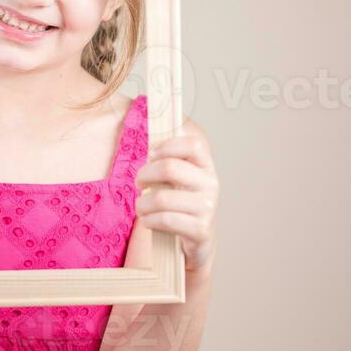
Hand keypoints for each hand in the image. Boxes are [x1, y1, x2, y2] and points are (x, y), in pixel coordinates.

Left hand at [134, 119, 218, 277]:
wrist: (196, 240)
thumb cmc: (180, 201)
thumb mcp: (177, 175)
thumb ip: (167, 150)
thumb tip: (149, 110)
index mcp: (206, 165)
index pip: (194, 143)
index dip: (167, 145)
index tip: (151, 154)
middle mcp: (211, 184)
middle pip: (169, 168)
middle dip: (144, 175)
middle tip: (139, 183)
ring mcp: (208, 207)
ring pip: (162, 198)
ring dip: (142, 204)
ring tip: (140, 207)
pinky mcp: (201, 230)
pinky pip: (165, 220)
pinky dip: (149, 221)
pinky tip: (148, 221)